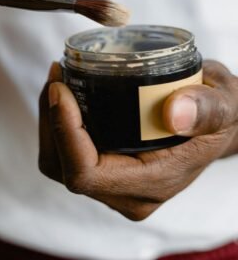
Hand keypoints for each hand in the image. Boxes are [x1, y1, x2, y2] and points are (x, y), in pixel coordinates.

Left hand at [38, 60, 237, 220]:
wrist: (213, 125)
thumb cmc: (218, 114)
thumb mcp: (226, 104)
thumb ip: (209, 108)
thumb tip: (174, 113)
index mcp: (151, 184)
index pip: (85, 173)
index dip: (64, 131)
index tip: (60, 88)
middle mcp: (125, 194)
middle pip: (61, 165)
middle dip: (50, 119)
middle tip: (57, 74)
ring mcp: (111, 185)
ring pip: (56, 160)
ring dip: (48, 118)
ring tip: (58, 78)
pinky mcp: (103, 169)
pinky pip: (63, 152)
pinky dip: (56, 121)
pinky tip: (65, 93)